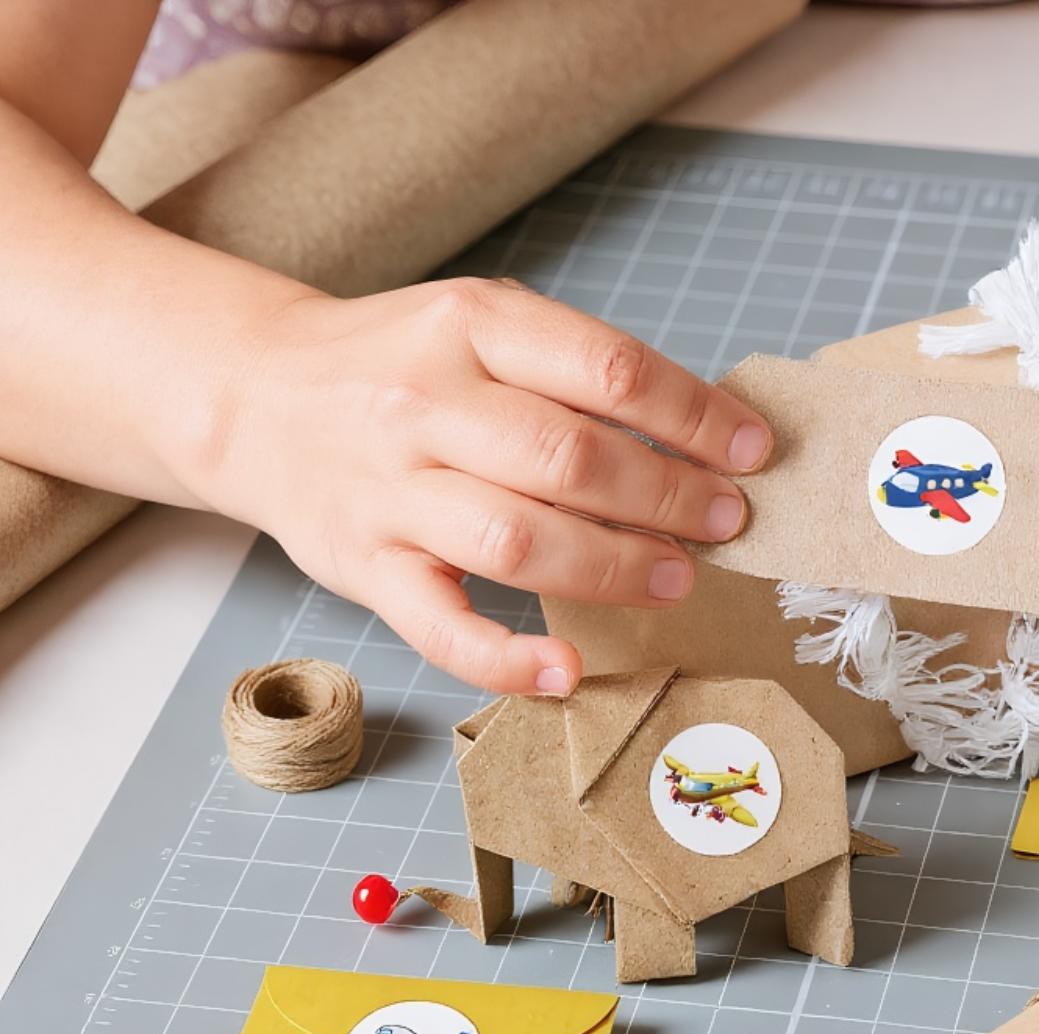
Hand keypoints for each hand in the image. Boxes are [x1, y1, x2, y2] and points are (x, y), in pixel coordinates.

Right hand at [198, 277, 770, 696]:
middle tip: (728, 524)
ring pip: (518, 540)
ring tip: (677, 579)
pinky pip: (441, 627)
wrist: (254, 394)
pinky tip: (571, 670)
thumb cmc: (396, 367)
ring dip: (614, 568)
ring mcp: (389, 491)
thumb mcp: (478, 331)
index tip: (753, 452)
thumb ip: (570, 375)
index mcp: (469, 326)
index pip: (606, 370)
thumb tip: (698, 439)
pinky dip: (509, 659)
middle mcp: (424, 403)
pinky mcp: (363, 568)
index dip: (695, 416)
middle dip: (669, 498)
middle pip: (570, 460)